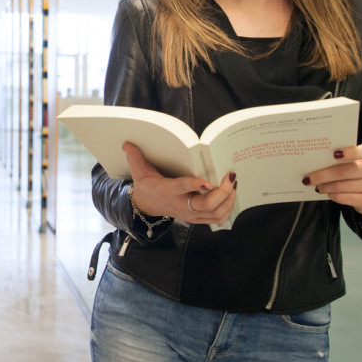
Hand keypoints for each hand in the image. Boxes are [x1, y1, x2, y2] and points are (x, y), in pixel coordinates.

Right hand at [123, 142, 237, 224]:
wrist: (147, 206)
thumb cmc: (147, 186)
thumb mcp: (139, 172)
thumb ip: (135, 158)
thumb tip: (127, 144)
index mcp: (167, 191)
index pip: (182, 188)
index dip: (195, 186)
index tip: (207, 181)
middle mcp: (180, 205)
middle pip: (205, 205)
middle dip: (222, 192)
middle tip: (231, 177)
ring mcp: (190, 214)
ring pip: (215, 213)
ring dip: (228, 200)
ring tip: (234, 184)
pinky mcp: (197, 218)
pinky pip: (217, 218)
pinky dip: (227, 208)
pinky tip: (231, 195)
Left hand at [303, 143, 361, 216]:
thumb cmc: (359, 170)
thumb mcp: (356, 160)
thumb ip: (342, 157)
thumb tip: (315, 159)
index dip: (351, 152)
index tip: (334, 153)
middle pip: (348, 170)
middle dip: (325, 174)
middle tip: (309, 178)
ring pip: (344, 186)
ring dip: (326, 186)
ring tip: (316, 186)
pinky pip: (346, 198)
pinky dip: (333, 195)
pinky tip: (327, 192)